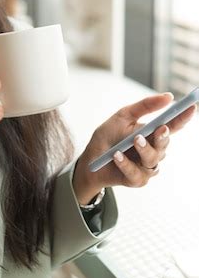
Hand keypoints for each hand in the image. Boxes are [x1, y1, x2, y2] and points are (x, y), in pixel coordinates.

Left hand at [72, 93, 196, 203]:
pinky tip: (117, 156)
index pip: (172, 126)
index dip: (183, 117)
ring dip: (144, 149)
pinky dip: (126, 164)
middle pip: (164, 144)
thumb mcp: (123, 116)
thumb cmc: (108, 137)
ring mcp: (146, 167)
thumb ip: (145, 106)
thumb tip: (168, 96)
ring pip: (153, 160)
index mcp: (152, 134)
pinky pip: (136, 173)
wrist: (90, 160)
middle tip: (161, 128)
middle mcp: (153, 151)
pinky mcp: (137, 180)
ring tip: (134, 140)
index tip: (192, 107)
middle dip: (163, 136)